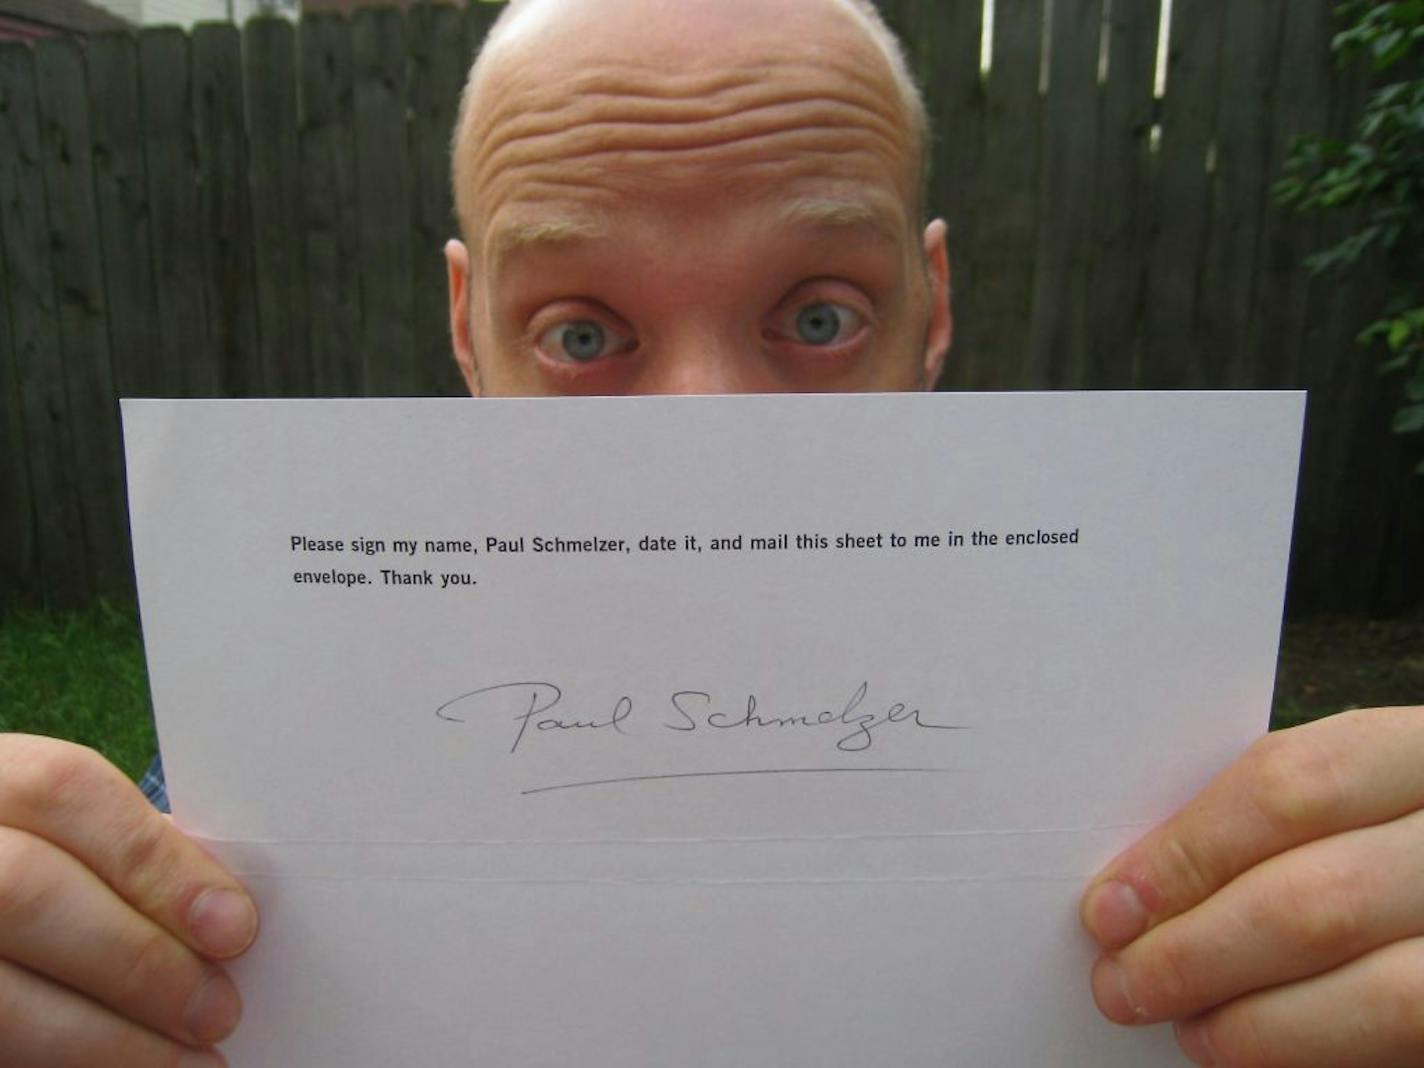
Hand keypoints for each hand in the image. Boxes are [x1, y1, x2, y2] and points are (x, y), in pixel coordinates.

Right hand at [0, 735, 256, 1065]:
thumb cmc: (55, 866)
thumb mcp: (75, 835)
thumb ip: (134, 856)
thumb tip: (227, 912)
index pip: (66, 792)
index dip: (156, 862)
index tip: (235, 926)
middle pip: (28, 893)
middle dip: (138, 960)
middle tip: (219, 1010)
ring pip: (0, 994)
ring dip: (107, 1037)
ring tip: (193, 1060)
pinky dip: (69, 1064)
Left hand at [1081, 705, 1423, 1066]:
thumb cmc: (1368, 838)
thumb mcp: (1343, 800)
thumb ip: (1266, 827)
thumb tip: (1135, 895)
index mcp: (1416, 754)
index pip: (1292, 786)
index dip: (1188, 852)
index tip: (1111, 905)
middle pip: (1323, 898)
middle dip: (1197, 951)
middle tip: (1120, 981)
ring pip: (1381, 996)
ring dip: (1253, 1022)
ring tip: (1181, 1024)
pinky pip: (1405, 1045)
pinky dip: (1308, 1050)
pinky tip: (1246, 1046)